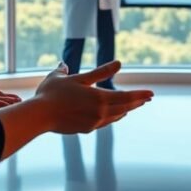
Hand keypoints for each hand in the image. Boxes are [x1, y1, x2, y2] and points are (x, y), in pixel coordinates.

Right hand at [33, 61, 152, 133]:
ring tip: (134, 105)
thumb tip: (105, 62)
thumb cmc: (52, 93)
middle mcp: (100, 112)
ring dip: (126, 109)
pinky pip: (106, 122)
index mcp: (99, 97)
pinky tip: (116, 114)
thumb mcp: (71, 77)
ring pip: (116, 115)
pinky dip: (114, 116)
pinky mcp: (86, 129)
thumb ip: (93, 71)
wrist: (39, 116)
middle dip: (137, 101)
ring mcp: (94, 122)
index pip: (126, 96)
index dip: (140, 94)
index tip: (151, 93)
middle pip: (125, 106)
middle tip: (148, 98)